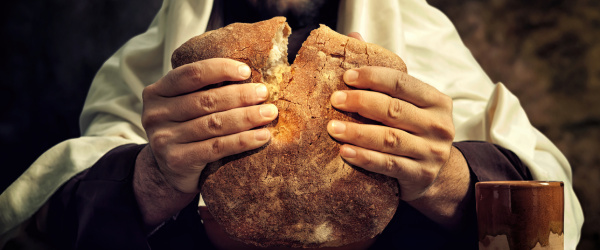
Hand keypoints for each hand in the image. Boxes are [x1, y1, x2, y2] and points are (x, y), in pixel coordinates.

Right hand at [140, 58, 277, 193]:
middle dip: (240, 95)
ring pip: (214, 124)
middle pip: (206, 100)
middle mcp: (156, 114)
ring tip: (269, 113)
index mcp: (157, 92)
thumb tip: (248, 73)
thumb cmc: (186, 129)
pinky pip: (217, 147)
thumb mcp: (184, 105)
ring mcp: (164, 139)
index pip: (191, 74)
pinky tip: (262, 136)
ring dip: (247, 117)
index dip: (220, 69)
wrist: (170, 170)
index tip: (246, 71)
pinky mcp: (177, 161)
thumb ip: (203, 90)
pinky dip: (243, 140)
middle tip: (264, 93)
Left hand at [327, 66, 454, 200]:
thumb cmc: (412, 129)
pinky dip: (365, 157)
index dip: (373, 77)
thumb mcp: (406, 102)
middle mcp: (439, 125)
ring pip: (390, 139)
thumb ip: (383, 74)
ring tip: (332, 128)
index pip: (403, 83)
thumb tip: (354, 36)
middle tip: (335, 100)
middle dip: (361, 103)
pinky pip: (388, 165)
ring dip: (358, 132)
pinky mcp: (421, 175)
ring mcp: (432, 152)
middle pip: (395, 110)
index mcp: (437, 101)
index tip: (347, 77)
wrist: (432, 172)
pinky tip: (345, 152)